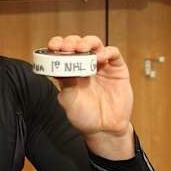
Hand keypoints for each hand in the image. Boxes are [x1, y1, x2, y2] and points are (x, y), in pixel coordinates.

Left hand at [48, 35, 134, 159]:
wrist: (104, 129)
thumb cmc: (84, 115)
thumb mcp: (69, 100)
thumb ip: (65, 84)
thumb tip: (59, 68)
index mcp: (70, 70)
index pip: (62, 51)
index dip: (58, 44)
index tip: (53, 45)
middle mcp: (85, 65)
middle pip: (78, 43)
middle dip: (71, 41)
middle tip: (67, 47)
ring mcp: (101, 65)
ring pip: (95, 44)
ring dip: (87, 42)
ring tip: (82, 48)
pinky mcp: (117, 69)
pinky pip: (113, 53)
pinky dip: (106, 52)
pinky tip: (99, 58)